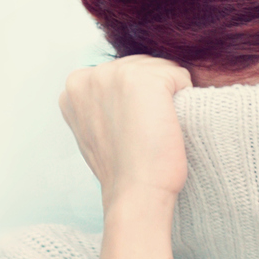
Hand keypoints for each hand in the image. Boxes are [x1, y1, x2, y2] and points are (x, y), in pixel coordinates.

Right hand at [58, 55, 192, 211]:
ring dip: (167, 96)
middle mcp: (89, 74)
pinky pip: (180, 76)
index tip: (128, 130)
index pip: (122, 72)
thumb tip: (128, 89)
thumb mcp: (96, 129)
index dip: (135, 100)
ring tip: (153, 128)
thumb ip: (103, 101)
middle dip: (151, 95)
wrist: (136, 194)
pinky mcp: (143, 78)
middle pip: (142, 65)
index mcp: (74, 87)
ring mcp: (115, 73)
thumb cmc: (124, 170)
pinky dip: (184, 99)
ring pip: (162, 68)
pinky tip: (167, 125)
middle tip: (142, 132)